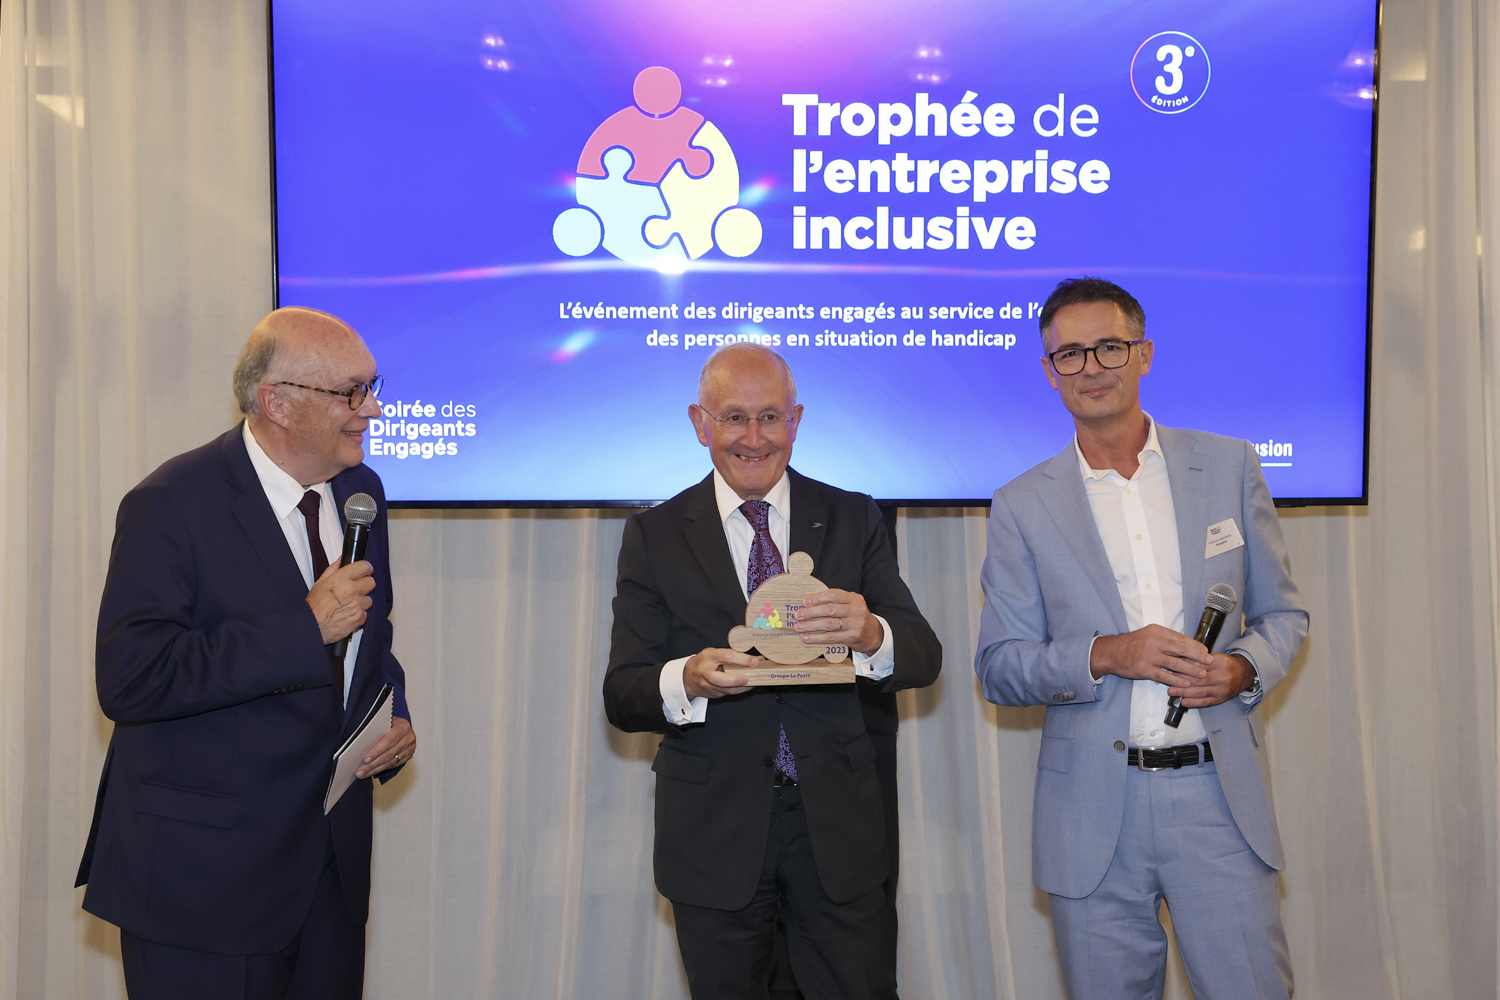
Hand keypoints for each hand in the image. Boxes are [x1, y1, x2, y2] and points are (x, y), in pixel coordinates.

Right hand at [306, 561, 374, 645]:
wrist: (312, 626)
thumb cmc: (314, 606)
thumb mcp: (320, 582)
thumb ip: (333, 569)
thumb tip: (342, 560)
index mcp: (341, 579)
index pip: (364, 567)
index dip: (365, 568)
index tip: (365, 571)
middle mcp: (351, 590)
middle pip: (371, 582)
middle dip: (365, 584)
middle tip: (356, 588)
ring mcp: (357, 605)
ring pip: (369, 599)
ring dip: (361, 601)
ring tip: (349, 604)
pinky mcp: (359, 617)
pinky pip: (365, 613)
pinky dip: (359, 614)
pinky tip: (349, 613)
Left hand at [357, 715, 414, 778]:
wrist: (400, 724)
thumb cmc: (388, 721)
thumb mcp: (383, 720)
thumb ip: (375, 729)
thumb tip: (358, 741)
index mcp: (402, 726)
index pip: (389, 741)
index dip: (377, 751)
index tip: (365, 760)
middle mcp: (408, 738)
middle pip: (389, 754)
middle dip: (373, 764)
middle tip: (360, 771)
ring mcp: (410, 748)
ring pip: (391, 762)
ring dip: (376, 769)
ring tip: (363, 774)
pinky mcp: (408, 755)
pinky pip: (394, 765)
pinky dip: (382, 769)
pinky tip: (372, 771)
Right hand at [683, 648, 760, 699]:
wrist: (687, 677)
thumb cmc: (704, 662)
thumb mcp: (714, 653)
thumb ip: (732, 655)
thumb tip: (756, 658)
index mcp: (708, 657)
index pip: (726, 656)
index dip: (742, 659)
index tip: (755, 661)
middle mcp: (706, 672)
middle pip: (720, 679)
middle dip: (735, 680)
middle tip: (748, 679)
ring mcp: (707, 685)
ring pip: (725, 690)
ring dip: (741, 687)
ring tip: (753, 683)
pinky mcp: (712, 694)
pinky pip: (727, 693)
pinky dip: (738, 690)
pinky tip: (746, 687)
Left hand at [794, 589, 883, 653]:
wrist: (874, 634)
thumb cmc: (856, 617)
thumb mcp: (851, 604)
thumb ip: (836, 601)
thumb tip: (809, 603)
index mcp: (854, 598)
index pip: (833, 595)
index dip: (817, 598)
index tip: (804, 602)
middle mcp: (856, 610)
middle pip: (829, 610)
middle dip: (810, 612)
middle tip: (798, 615)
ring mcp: (855, 624)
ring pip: (828, 624)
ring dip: (811, 626)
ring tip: (799, 627)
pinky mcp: (852, 637)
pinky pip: (831, 637)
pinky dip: (817, 638)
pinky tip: (807, 638)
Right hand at [1090, 624, 1211, 685]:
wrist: (1111, 653)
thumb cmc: (1131, 644)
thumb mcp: (1148, 634)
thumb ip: (1165, 638)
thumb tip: (1185, 645)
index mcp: (1157, 631)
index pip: (1181, 638)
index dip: (1195, 645)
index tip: (1205, 650)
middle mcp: (1154, 642)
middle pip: (1181, 649)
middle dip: (1197, 656)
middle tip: (1209, 661)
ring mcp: (1149, 656)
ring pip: (1175, 663)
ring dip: (1191, 670)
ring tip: (1202, 674)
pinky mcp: (1144, 669)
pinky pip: (1164, 676)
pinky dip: (1176, 680)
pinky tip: (1185, 683)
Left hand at [1165, 653, 1255, 708]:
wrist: (1243, 674)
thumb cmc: (1225, 664)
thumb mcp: (1215, 657)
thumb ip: (1199, 658)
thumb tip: (1179, 658)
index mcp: (1219, 663)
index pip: (1200, 665)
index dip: (1185, 666)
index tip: (1172, 666)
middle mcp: (1221, 677)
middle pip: (1199, 679)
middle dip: (1181, 680)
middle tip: (1167, 679)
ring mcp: (1221, 689)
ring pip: (1200, 691)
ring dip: (1184, 692)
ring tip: (1171, 691)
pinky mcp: (1220, 699)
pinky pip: (1206, 702)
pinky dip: (1194, 702)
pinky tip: (1184, 702)